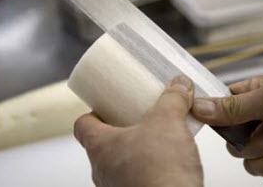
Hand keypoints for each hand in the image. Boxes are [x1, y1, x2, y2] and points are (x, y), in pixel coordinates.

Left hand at [74, 75, 202, 186]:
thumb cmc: (160, 170)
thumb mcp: (168, 121)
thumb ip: (173, 99)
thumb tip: (180, 84)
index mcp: (101, 146)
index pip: (82, 125)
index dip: (93, 113)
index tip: (107, 106)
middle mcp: (103, 170)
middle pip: (103, 143)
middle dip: (121, 129)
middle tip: (138, 118)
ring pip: (119, 162)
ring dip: (135, 149)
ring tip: (156, 138)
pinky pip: (135, 177)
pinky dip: (147, 167)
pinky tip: (166, 161)